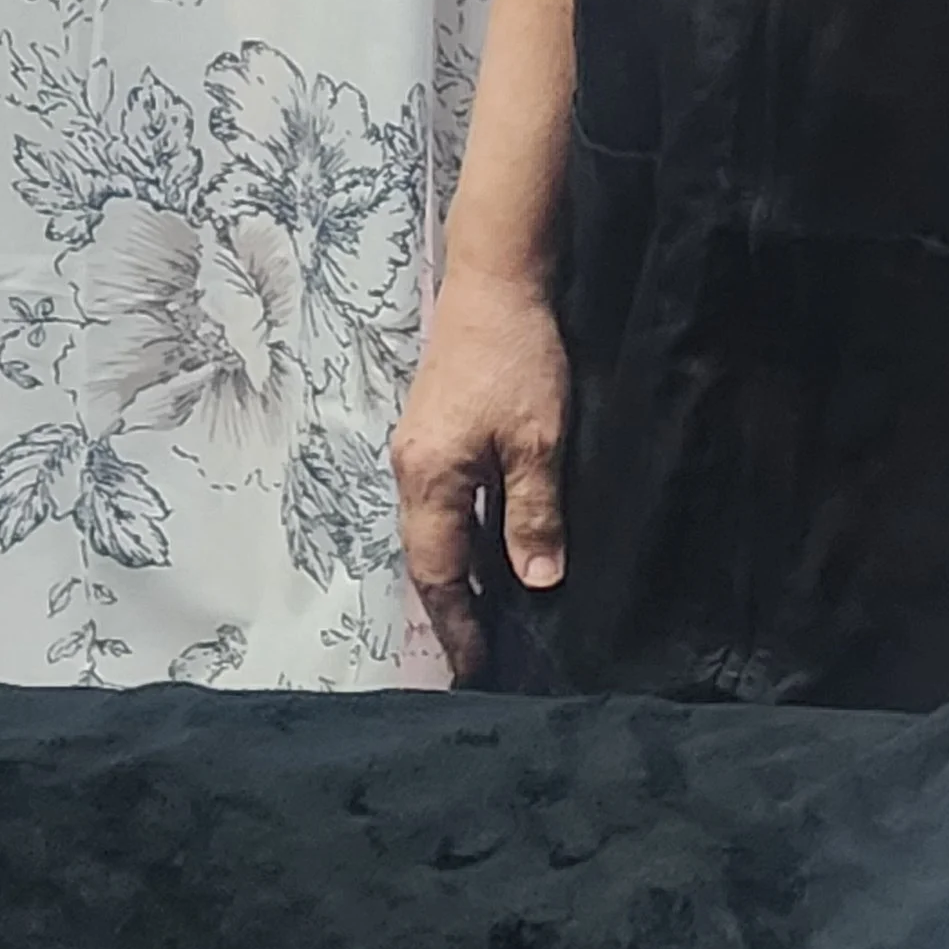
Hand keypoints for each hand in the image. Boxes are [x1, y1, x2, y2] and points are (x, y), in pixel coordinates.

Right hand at [389, 261, 569, 683]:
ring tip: (493, 613)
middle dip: (455, 608)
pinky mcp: (435, 430)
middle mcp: (411, 470)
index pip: (437, 575)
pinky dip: (465, 533)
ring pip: (436, 529)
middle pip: (428, 556)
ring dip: (460, 571)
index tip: (476, 669)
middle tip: (487, 651)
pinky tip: (494, 544)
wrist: (496, 279)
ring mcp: (419, 448)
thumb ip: (532, 514)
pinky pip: (446, 501)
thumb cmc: (518, 357)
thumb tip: (535, 584)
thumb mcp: (538, 441)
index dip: (457, 626)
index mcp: (428, 480)